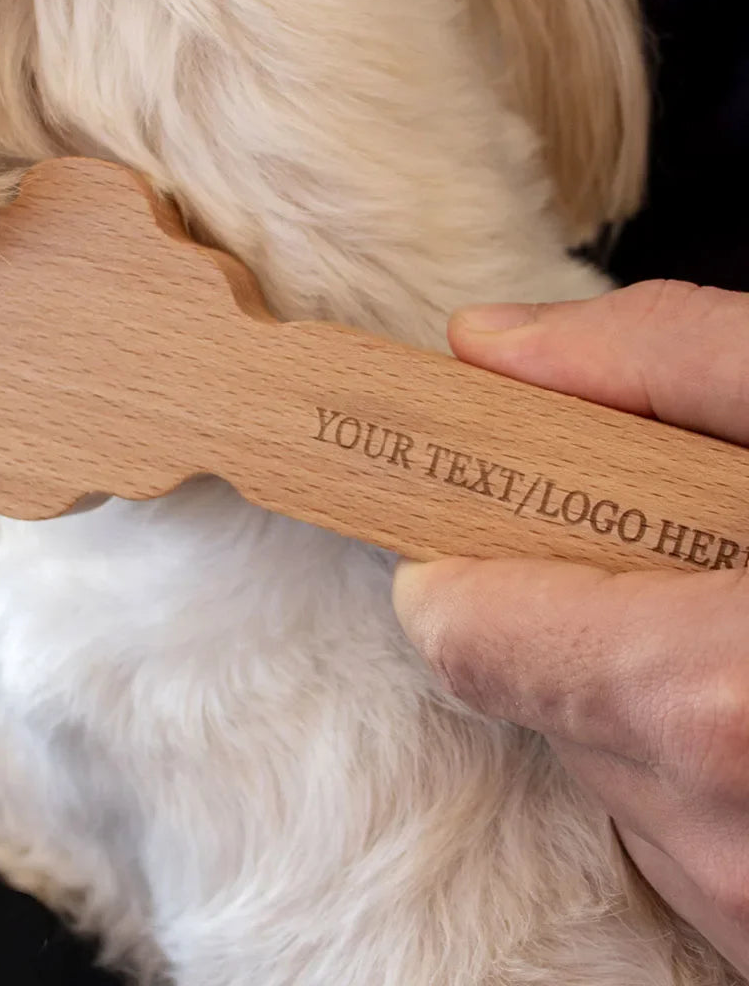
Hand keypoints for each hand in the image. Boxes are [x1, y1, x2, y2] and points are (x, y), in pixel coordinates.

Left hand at [393, 280, 748, 973]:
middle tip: (704, 551)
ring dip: (663, 686)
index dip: (475, 556)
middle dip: (593, 607)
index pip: (459, 631)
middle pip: (537, 687)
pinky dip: (721, 760)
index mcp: (713, 699)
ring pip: (614, 760)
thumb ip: (658, 362)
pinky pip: (690, 829)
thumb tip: (488, 345)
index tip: (506, 507)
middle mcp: (722, 836)